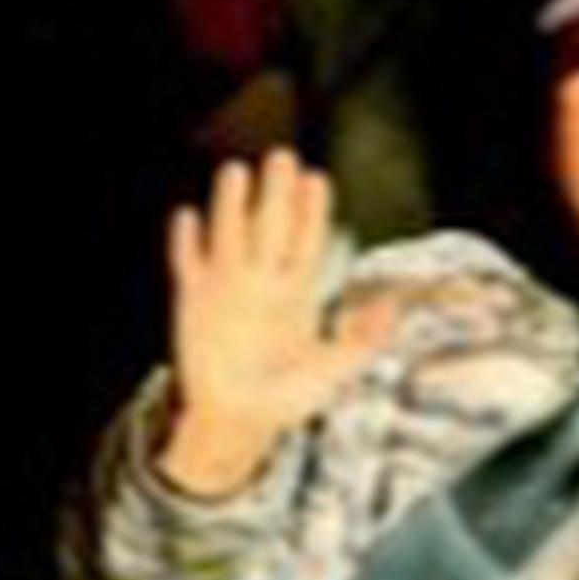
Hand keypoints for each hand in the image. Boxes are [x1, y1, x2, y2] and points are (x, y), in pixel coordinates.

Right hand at [157, 150, 404, 502]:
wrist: (239, 421)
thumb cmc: (287, 398)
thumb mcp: (333, 371)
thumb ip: (361, 341)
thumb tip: (391, 308)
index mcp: (297, 292)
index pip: (307, 240)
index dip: (312, 210)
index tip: (317, 180)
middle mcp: (263, 281)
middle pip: (270, 225)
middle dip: (276, 193)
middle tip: (282, 158)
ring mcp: (227, 287)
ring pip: (229, 234)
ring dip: (231, 205)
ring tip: (236, 172)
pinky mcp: (194, 300)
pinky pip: (188, 263)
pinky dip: (187, 242)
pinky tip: (188, 218)